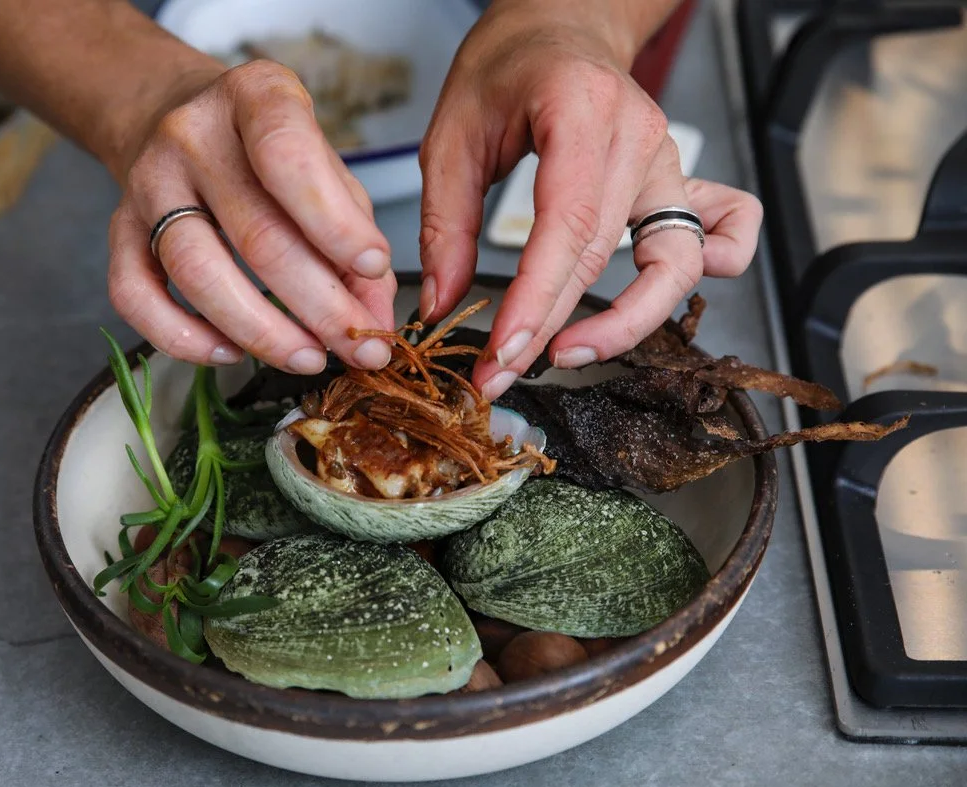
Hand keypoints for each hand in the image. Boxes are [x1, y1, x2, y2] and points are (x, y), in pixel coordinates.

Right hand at [108, 60, 398, 373]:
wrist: (170, 116)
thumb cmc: (263, 151)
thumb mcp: (323, 165)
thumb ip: (354, 233)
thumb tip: (373, 321)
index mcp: (254, 98)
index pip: (288, 158)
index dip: (334, 222)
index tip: (373, 267)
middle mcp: (191, 136)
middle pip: (255, 234)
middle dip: (319, 304)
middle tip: (359, 349)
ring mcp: (146, 183)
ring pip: (197, 274)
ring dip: (261, 331)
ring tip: (309, 358)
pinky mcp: (117, 230)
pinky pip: (136, 297)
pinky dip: (184, 338)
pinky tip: (231, 354)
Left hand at [419, 0, 761, 398]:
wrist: (559, 25)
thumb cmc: (508, 66)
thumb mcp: (451, 134)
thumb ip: (447, 223)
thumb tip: (445, 305)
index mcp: (581, 111)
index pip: (568, 225)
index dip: (537, 300)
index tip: (504, 352)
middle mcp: (638, 136)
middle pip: (608, 256)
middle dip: (554, 328)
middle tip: (502, 371)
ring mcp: (667, 159)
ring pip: (671, 262)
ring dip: (629, 321)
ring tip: (568, 353)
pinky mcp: (677, 180)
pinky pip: (722, 234)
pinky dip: (702, 274)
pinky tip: (651, 301)